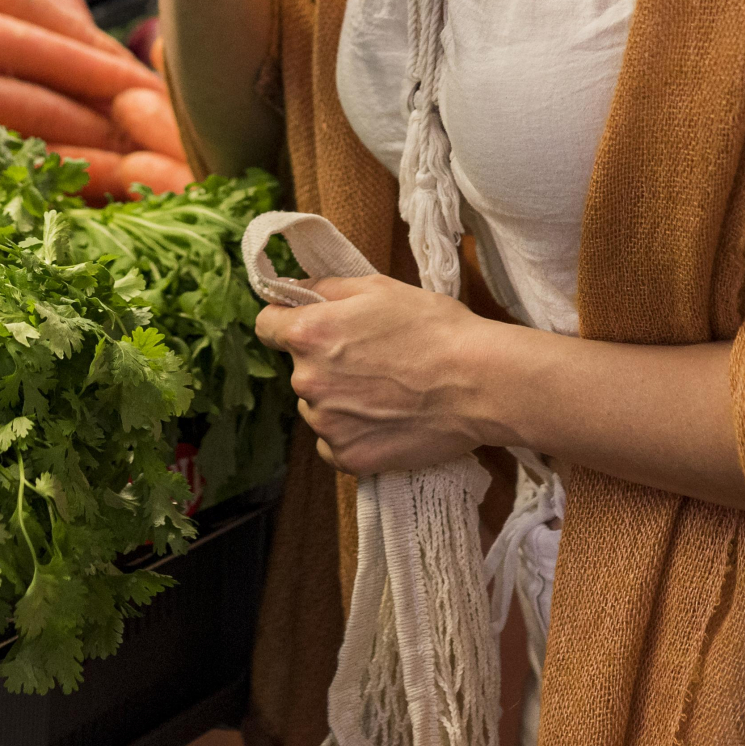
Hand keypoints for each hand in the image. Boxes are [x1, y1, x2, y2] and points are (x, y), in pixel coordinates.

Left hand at [254, 275, 492, 474]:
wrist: (478, 382)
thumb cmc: (432, 328)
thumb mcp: (377, 288)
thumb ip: (325, 288)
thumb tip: (291, 290)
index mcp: (309, 334)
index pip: (266, 325)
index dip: (285, 320)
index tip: (305, 324)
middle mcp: (306, 380)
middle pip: (299, 369)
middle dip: (324, 362)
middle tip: (370, 359)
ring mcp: (326, 424)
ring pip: (317, 407)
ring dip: (338, 400)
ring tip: (385, 391)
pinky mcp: (348, 457)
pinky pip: (332, 443)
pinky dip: (351, 434)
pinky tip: (383, 420)